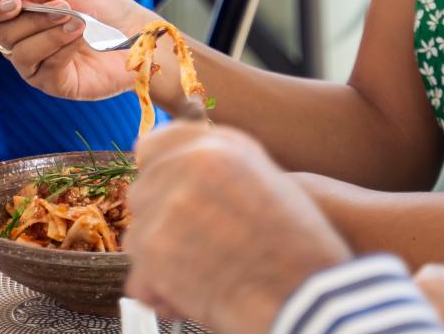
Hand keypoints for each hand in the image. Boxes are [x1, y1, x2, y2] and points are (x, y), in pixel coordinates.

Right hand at [0, 0, 151, 101]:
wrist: (137, 31)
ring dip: (48, 32)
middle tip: (62, 6)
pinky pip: (43, 67)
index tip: (13, 0)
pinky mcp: (53, 84)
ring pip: (18, 53)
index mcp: (17, 12)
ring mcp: (35, 65)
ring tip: (77, 20)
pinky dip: (61, 47)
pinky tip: (80, 35)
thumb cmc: (102, 3)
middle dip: (29, 18)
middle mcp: (19, 40)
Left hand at [125, 125, 352, 329]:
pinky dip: (159, 294)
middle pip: (143, 191)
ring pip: (138, 235)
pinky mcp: (155, 249)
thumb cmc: (299, 251)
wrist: (304, 297)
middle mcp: (190, 165)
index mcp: (220, 146)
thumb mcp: (268, 186)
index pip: (155, 145)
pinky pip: (138, 276)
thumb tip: (179, 175)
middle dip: (161, 223)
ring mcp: (168, 206)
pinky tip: (192, 299)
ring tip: (203, 275)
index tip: (164, 193)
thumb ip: (220, 172)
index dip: (157, 173)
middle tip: (196, 249)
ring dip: (161, 260)